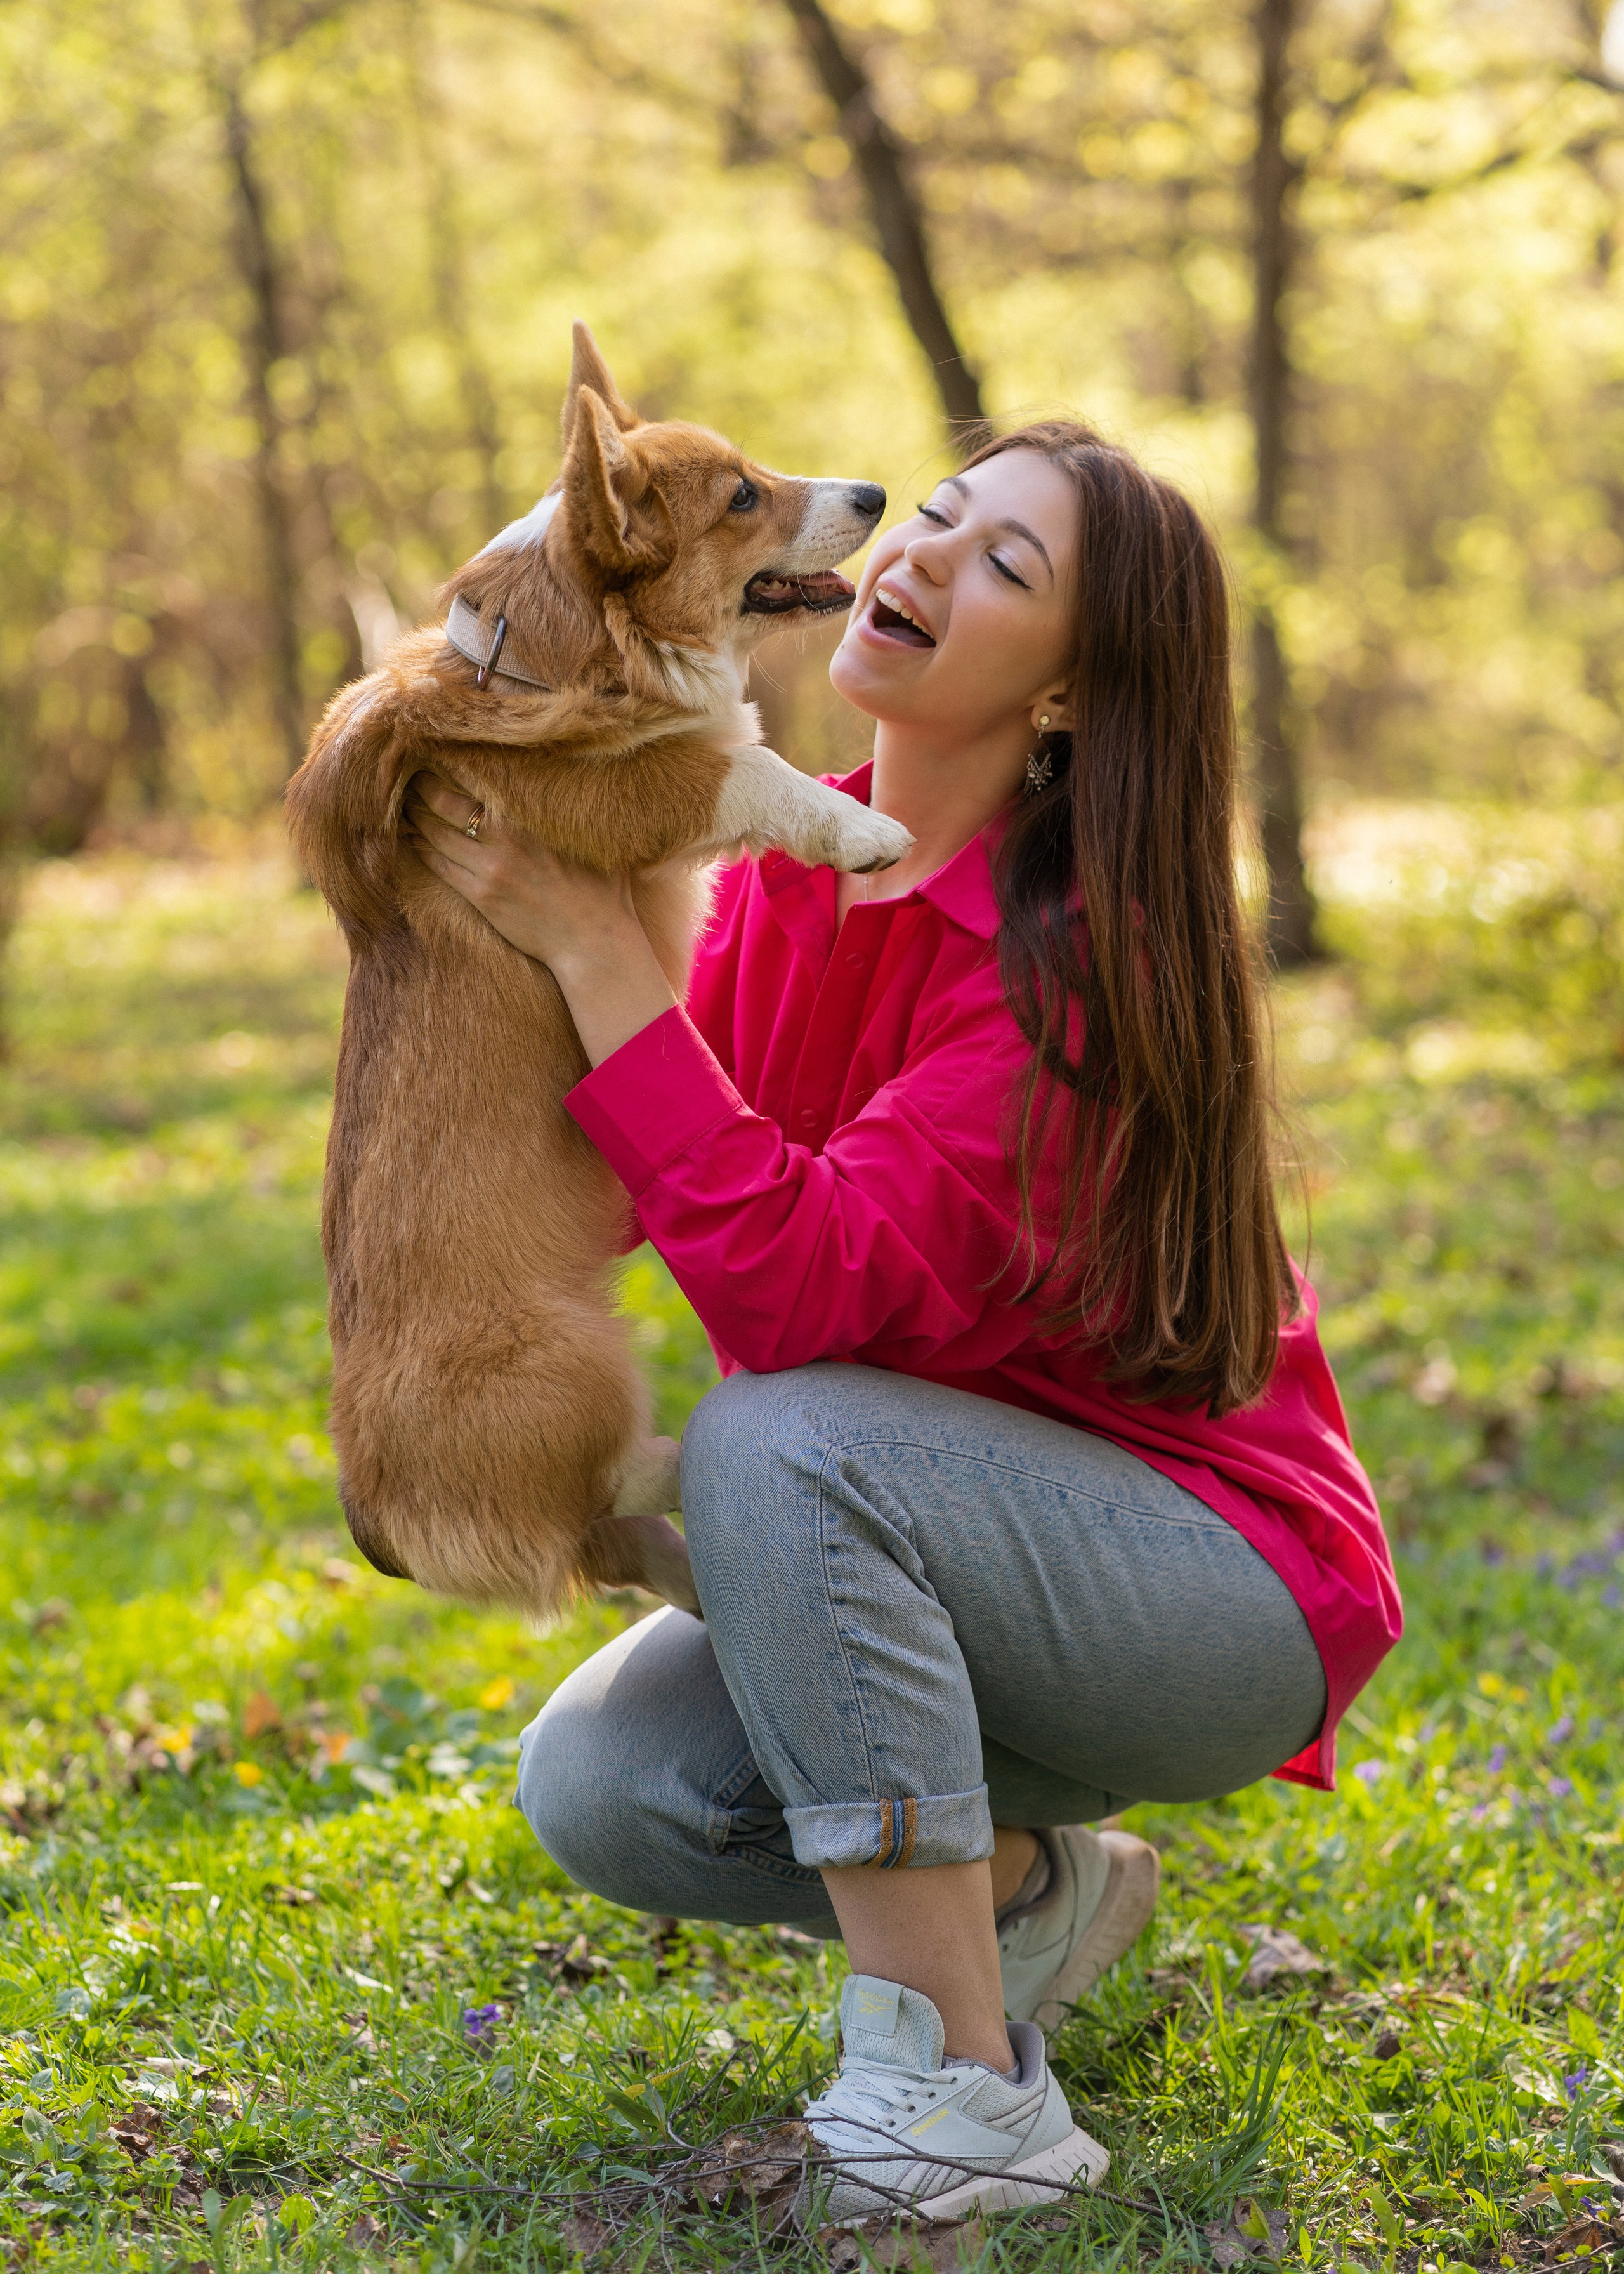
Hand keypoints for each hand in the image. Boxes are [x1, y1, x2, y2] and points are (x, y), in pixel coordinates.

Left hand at [406, 771, 640, 976]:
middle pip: (447, 802)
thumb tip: (571, 774)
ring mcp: (490, 868)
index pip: (479, 777)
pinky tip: (412, 837)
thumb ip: (568, 807)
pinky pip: (439, 865)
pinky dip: (421, 847)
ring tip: (404, 804)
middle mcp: (506, 837)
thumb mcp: (591, 837)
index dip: (451, 761)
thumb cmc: (600, 888)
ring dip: (415, 816)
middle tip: (409, 774)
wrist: (592, 940)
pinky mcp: (481, 896)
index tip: (437, 749)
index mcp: (530, 816)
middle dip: (422, 786)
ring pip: (436, 833)